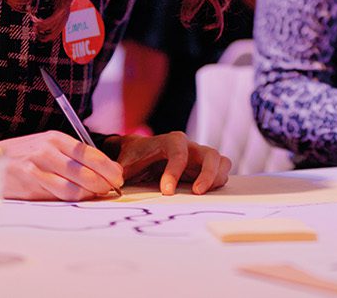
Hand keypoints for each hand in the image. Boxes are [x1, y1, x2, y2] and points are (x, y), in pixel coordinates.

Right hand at [0, 130, 123, 200]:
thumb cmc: (23, 156)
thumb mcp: (46, 146)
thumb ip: (69, 155)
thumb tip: (101, 170)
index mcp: (56, 137)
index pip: (90, 152)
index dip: (108, 166)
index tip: (118, 175)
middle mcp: (48, 149)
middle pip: (87, 169)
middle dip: (105, 182)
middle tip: (113, 188)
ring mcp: (38, 166)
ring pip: (76, 184)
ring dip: (92, 192)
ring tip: (99, 194)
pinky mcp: (30, 182)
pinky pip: (60, 194)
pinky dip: (75, 198)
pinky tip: (82, 198)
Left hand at [115, 131, 231, 194]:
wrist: (142, 151)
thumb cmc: (135, 156)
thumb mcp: (125, 162)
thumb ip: (119, 170)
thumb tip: (113, 180)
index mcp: (170, 142)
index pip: (178, 153)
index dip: (174, 172)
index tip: (167, 191)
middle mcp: (190, 147)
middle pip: (209, 154)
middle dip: (206, 173)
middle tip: (197, 193)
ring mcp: (200, 156)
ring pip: (220, 161)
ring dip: (216, 178)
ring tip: (203, 194)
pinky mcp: (206, 167)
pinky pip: (222, 170)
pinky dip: (219, 181)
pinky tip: (207, 193)